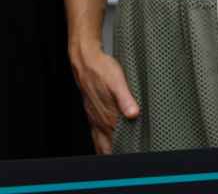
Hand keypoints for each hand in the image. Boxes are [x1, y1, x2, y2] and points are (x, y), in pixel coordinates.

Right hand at [69, 39, 137, 154]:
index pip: (117, 141)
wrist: (85, 59)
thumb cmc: (101, 68)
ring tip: (115, 157)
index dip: (125, 150)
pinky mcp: (91, 112)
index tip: (133, 155)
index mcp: (107, 115)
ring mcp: (94, 117)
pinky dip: (101, 142)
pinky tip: (105, 142)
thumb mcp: (117, 81)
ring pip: (99, 142)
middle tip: (125, 158)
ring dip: (107, 151)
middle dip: (115, 155)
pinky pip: (95, 133)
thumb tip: (133, 113)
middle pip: (106, 146)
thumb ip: (125, 98)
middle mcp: (99, 119)